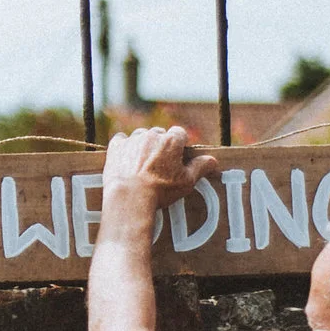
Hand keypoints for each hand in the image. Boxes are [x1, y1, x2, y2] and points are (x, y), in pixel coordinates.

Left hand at [101, 125, 218, 211]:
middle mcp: (152, 135)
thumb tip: (213, 160)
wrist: (130, 197)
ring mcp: (133, 139)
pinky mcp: (116, 146)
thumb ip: (200, 167)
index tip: (177, 156)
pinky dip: (125, 146)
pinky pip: (122, 139)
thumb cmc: (160, 190)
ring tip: (143, 163)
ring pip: (141, 135)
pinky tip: (127, 158)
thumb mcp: (186, 181)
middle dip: (161, 144)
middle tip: (161, 163)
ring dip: (143, 144)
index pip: (180, 133)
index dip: (180, 144)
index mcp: (172, 140)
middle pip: (160, 133)